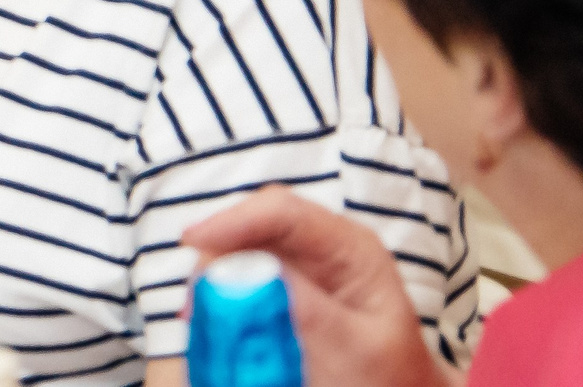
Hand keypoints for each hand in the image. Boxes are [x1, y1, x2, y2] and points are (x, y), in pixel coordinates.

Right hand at [179, 188, 458, 386]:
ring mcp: (299, 264)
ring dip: (214, 279)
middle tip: (192, 298)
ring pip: (238, 248)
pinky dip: (219, 296)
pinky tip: (212, 322)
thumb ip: (307, 312)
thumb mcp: (355, 351)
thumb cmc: (389, 379)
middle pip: (252, 225)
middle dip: (217, 253)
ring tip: (201, 320)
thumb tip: (249, 275)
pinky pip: (237, 275)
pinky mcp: (280, 284)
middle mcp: (321, 246)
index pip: (284, 212)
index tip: (193, 242)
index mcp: (351, 249)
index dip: (233, 220)